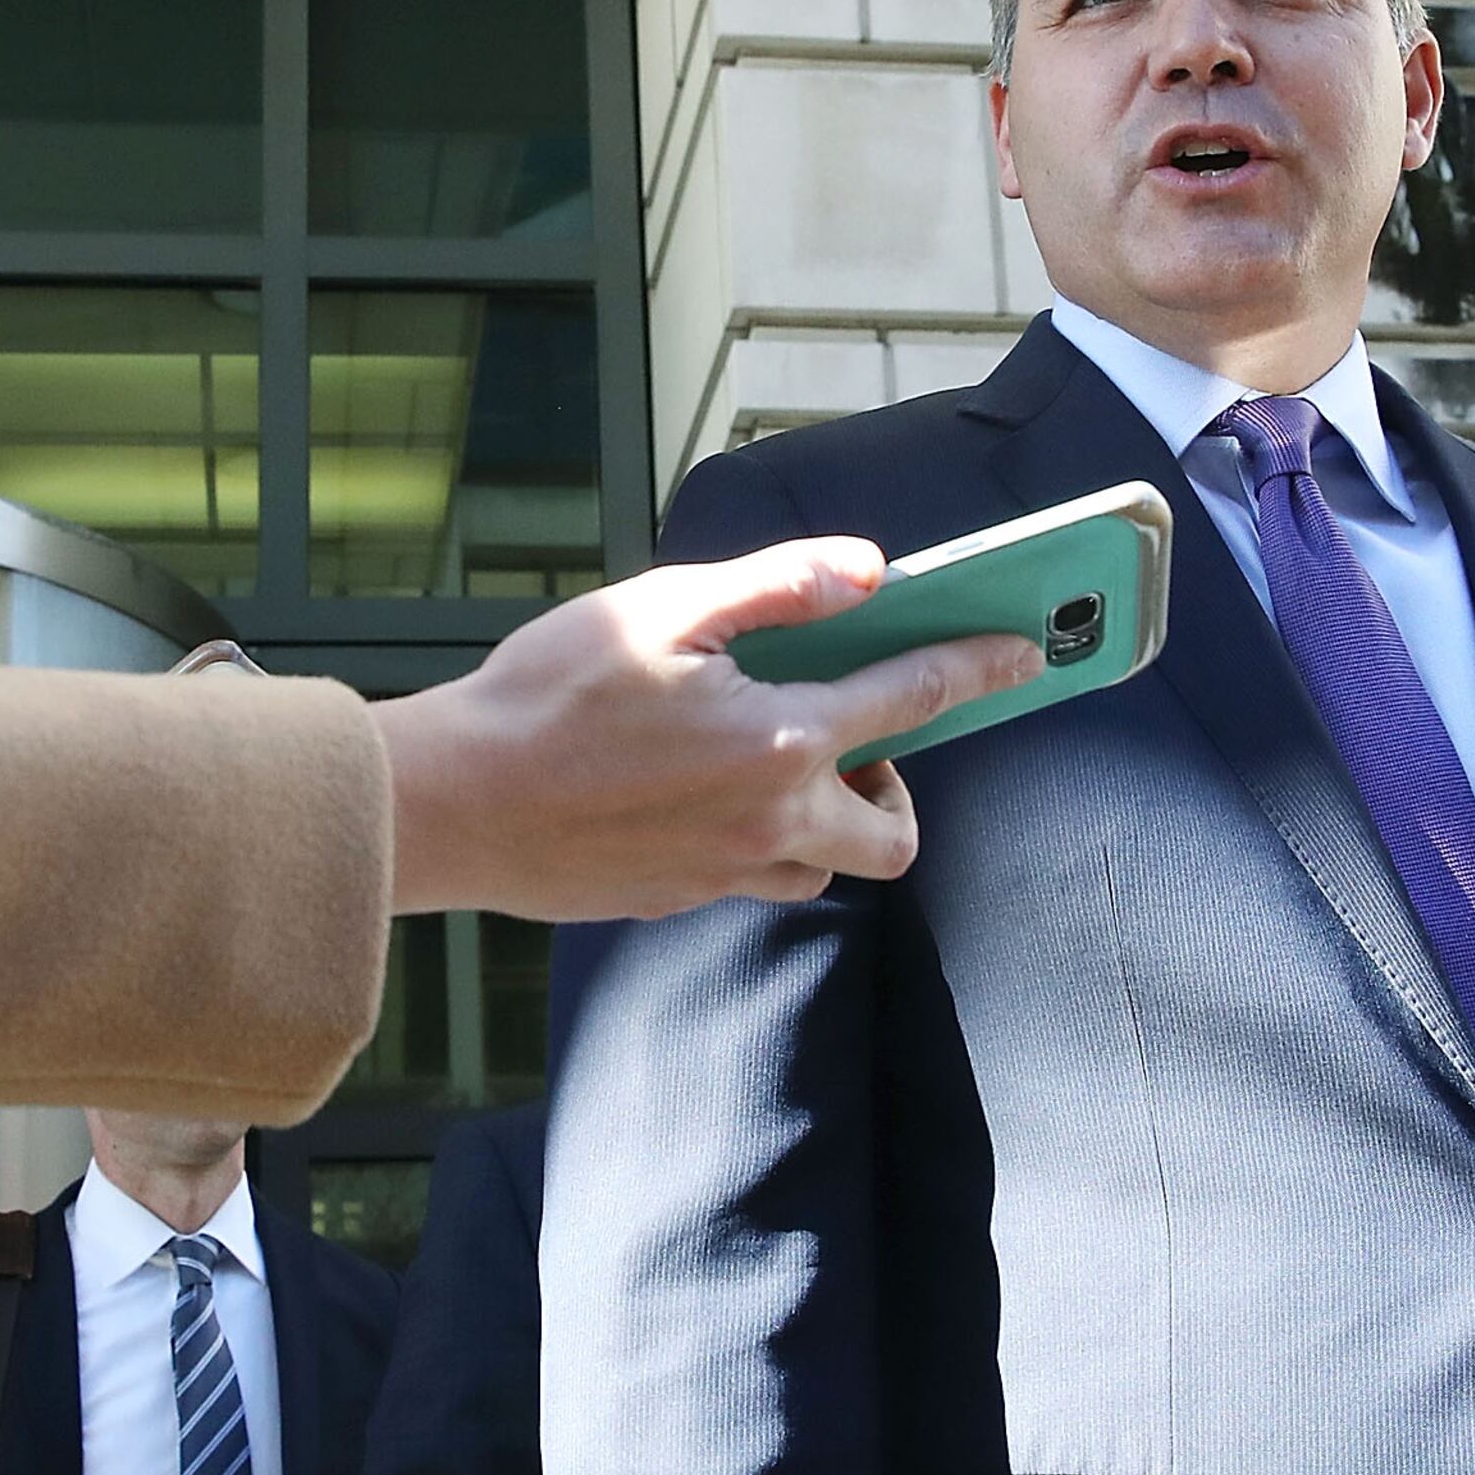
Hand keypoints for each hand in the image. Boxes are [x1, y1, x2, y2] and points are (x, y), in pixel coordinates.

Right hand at [370, 537, 1043, 922]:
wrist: (449, 804)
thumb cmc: (543, 696)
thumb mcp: (661, 608)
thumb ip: (777, 584)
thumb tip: (870, 573)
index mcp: (778, 740)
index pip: (913, 700)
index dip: (979, 668)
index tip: (1025, 654)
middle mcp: (770, 821)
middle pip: (894, 831)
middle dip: (897, 783)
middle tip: (846, 732)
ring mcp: (724, 874)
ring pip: (825, 863)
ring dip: (826, 816)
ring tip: (763, 759)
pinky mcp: (677, 901)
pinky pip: (753, 878)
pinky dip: (757, 838)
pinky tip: (695, 791)